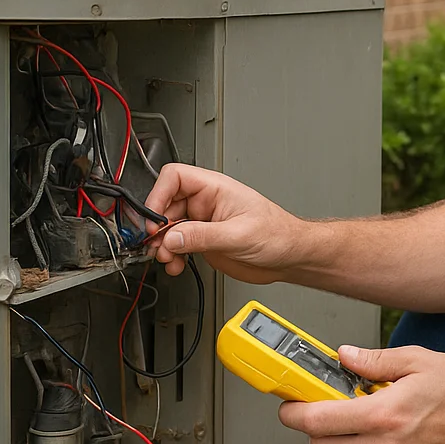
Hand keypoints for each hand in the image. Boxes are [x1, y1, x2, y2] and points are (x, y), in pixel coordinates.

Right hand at [143, 164, 300, 279]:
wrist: (290, 256)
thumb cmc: (278, 234)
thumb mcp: (238, 235)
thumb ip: (202, 236)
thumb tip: (171, 237)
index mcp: (215, 188)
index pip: (175, 178)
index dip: (158, 195)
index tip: (154, 219)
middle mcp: (206, 202)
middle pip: (166, 204)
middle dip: (157, 226)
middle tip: (156, 245)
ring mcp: (204, 222)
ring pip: (169, 228)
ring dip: (162, 245)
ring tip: (167, 258)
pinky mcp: (204, 241)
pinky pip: (177, 245)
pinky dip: (171, 256)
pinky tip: (176, 265)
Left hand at [277, 345, 444, 443]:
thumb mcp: (418, 361)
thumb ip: (374, 361)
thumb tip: (343, 356)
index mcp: (384, 415)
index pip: (318, 422)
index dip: (295, 413)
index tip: (289, 405)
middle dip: (319, 428)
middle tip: (332, 406)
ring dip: (350, 440)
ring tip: (380, 417)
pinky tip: (398, 435)